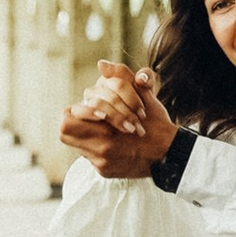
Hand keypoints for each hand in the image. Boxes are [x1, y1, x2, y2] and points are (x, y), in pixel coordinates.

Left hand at [58, 64, 177, 174]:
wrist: (170, 154)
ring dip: (84, 134)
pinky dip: (95, 147)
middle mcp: (100, 151)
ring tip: (101, 128)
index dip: (75, 112)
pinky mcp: (104, 172)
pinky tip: (111, 142)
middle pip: (66, 133)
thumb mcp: (143, 95)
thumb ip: (122, 76)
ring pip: (75, 144)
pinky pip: (88, 156)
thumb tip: (101, 64)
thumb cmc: (156, 122)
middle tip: (91, 118)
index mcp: (107, 132)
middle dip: (75, 122)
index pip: (68, 120)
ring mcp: (101, 164)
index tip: (90, 109)